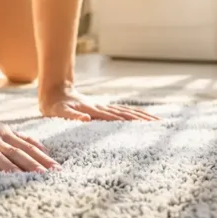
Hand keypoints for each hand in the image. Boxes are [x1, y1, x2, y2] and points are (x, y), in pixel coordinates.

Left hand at [39, 87, 158, 121]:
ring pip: (127, 112)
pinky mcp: (102, 109)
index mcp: (95, 111)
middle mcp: (102, 108)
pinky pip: (121, 112)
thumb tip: (85, 118)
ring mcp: (104, 108)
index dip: (132, 121)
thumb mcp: (60, 112)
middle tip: (161, 124)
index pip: (117, 117)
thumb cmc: (55, 106)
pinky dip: (133, 115)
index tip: (147, 126)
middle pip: (127, 113)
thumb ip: (72, 116)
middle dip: (144, 119)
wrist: (55, 91)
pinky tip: (141, 118)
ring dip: (142, 117)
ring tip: (158, 121)